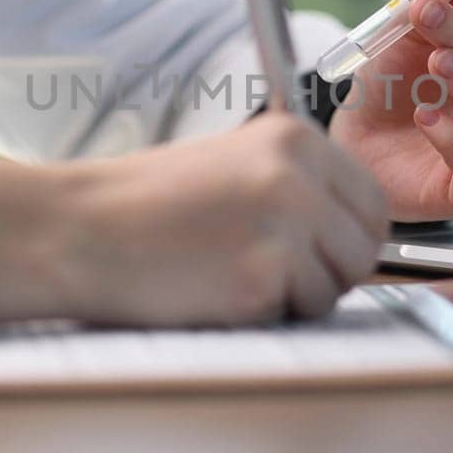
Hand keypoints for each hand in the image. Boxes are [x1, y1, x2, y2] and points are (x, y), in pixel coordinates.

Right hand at [0, 114, 388, 324]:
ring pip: (336, 286)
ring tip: (233, 274)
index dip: (352, 236)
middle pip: (366, 246)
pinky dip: (263, 314)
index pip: (373, 200)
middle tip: (277, 272)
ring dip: (296, 296)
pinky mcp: (263, 277)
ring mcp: (285, 225)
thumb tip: (357, 236)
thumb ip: (300, 187)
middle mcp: (300, 176)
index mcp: (296, 138)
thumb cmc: (147, 205)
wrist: (80, 229)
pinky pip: (297, 314)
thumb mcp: (236, 165)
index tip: (324, 250)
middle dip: (333, 270)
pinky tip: (215, 290)